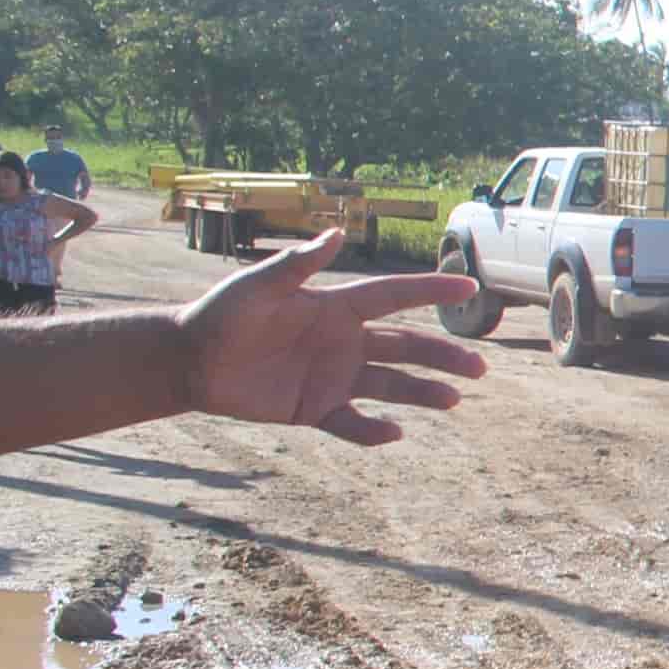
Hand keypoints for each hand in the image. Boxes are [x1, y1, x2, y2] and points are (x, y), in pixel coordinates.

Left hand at [175, 229, 486, 445]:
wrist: (188, 361)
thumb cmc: (219, 315)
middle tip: (480, 367)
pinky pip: (351, 422)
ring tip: (454, 400)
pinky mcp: (314, 408)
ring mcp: (332, 376)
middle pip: (405, 347)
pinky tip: (395, 433)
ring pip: (390, 385)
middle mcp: (343, 342)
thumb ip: (297, 264)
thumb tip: (335, 234)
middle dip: (443, 356)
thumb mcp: (257, 286)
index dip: (431, 291)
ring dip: (423, 393)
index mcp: (335, 308)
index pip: (393, 297)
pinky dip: (373, 430)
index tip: (469, 287)